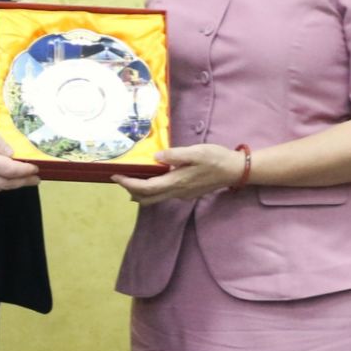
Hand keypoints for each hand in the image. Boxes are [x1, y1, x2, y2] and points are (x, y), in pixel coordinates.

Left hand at [112, 143, 242, 203]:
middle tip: (119, 178)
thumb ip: (175, 155)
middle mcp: (177, 192)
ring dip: (140, 192)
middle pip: (147, 198)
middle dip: (131, 190)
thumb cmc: (216, 159)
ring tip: (130, 180)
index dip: (129, 184)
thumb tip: (156, 157)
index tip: (115, 176)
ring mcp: (182, 194)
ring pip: (155, 198)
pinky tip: (151, 181)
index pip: (146, 188)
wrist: (235, 171)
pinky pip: (164, 195)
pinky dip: (152, 190)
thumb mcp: (196, 152)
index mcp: (177, 182)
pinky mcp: (187, 192)